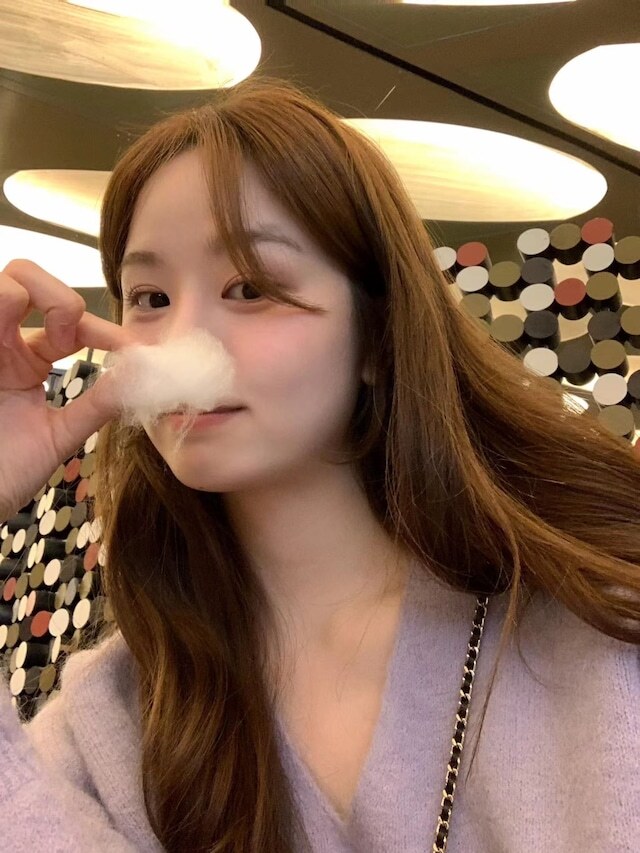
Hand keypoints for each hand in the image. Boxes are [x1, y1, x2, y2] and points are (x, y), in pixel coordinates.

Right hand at [0, 259, 131, 521]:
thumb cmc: (2, 473)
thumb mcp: (57, 436)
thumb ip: (96, 405)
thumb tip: (140, 377)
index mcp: (24, 360)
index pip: (68, 321)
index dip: (101, 327)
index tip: (129, 347)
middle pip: (24, 276)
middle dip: (57, 296)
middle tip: (69, 336)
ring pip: (3, 284)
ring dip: (28, 296)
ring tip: (46, 338)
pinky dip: (2, 307)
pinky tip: (9, 334)